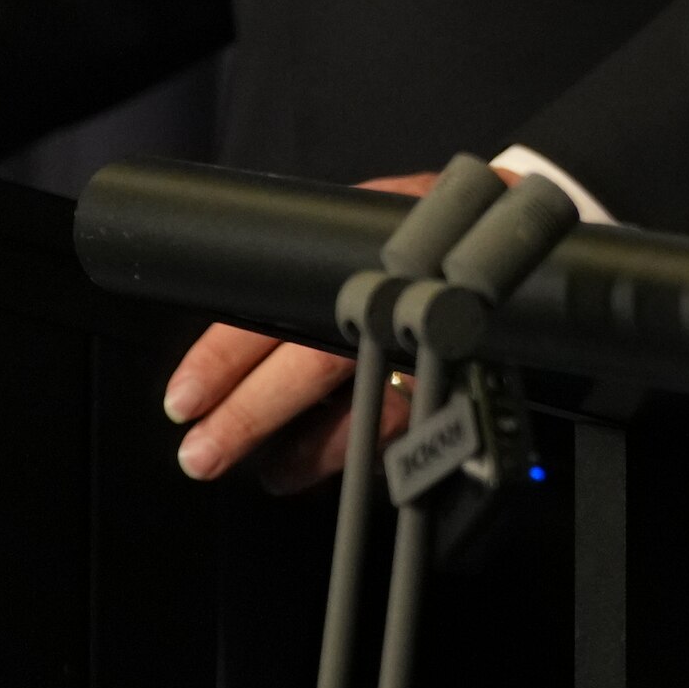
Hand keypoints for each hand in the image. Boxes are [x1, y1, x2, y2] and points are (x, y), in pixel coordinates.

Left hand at [164, 171, 441, 490]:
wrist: (504, 215)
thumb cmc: (408, 230)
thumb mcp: (348, 230)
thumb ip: (302, 271)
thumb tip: (223, 327)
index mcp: (351, 250)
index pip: (273, 304)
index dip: (224, 356)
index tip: (184, 398)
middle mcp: (391, 290)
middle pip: (314, 362)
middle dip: (252, 416)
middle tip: (204, 454)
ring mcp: (427, 335)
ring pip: (367, 406)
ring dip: (312, 451)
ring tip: (275, 473)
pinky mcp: (455, 369)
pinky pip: (407, 421)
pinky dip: (365, 448)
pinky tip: (336, 459)